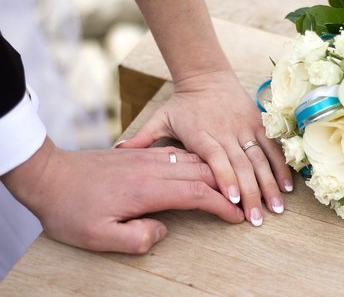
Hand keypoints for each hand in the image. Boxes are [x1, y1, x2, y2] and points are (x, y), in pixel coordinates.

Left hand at [2, 138, 243, 253]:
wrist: (49, 176)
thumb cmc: (71, 209)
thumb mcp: (98, 237)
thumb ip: (136, 238)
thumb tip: (162, 231)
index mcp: (146, 189)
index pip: (196, 194)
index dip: (221, 205)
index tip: (237, 217)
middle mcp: (152, 169)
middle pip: (202, 172)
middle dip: (227, 186)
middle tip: (245, 200)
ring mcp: (146, 158)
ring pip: (193, 160)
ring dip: (216, 171)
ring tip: (232, 184)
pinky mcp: (140, 154)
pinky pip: (178, 154)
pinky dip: (198, 161)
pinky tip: (203, 167)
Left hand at [118, 72, 292, 225]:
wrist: (206, 75)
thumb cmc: (182, 102)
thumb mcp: (160, 118)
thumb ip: (142, 137)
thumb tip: (118, 151)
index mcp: (201, 134)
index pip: (216, 159)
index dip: (225, 179)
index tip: (232, 202)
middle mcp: (226, 131)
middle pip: (242, 164)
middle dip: (251, 193)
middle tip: (258, 219)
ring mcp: (245, 126)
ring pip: (260, 158)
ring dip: (270, 183)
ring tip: (277, 208)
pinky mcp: (258, 123)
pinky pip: (272, 146)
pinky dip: (281, 165)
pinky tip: (288, 186)